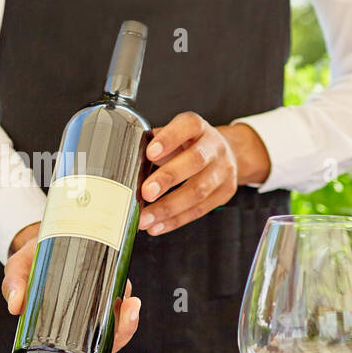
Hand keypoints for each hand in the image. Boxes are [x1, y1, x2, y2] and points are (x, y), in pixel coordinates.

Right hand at [2, 222, 140, 352]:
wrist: (44, 238)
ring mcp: (90, 320)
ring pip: (111, 337)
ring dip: (126, 325)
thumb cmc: (29, 262)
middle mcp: (72, 334)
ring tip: (130, 302)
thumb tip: (15, 306)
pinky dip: (126, 310)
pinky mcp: (102, 302)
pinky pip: (118, 316)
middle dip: (115, 341)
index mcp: (47, 338)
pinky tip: (129, 297)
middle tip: (122, 316)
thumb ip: (14, 285)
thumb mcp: (17, 270)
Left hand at [137, 114, 268, 235]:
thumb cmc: (189, 144)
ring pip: (198, 191)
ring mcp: (223, 170)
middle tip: (146, 192)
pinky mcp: (224, 192)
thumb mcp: (173, 135)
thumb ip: (153, 145)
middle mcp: (214, 146)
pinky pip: (199, 210)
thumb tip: (126, 167)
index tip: (150, 153)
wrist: (225, 153)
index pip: (188, 126)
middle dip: (168, 178)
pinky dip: (175, 220)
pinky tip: (157, 226)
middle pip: (195, 161)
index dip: (170, 138)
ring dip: (168, 208)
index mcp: (197, 127)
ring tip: (146, 218)